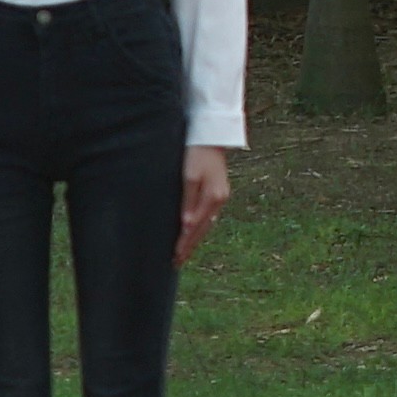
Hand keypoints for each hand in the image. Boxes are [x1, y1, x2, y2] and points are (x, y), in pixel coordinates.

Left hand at [175, 146, 230, 262]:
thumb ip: (188, 201)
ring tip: (184, 252)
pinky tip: (193, 231)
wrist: (211, 135)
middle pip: (203, 228)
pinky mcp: (218, 191)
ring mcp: (221, 196)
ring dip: (195, 238)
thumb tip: (187, 224)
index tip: (175, 257)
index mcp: (213, 197)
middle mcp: (220, 199)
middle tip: (177, 262)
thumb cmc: (196, 153)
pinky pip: (208, 215)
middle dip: (190, 246)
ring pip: (207, 223)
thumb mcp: (189, 176)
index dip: (184, 243)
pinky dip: (200, 226)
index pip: (195, 227)